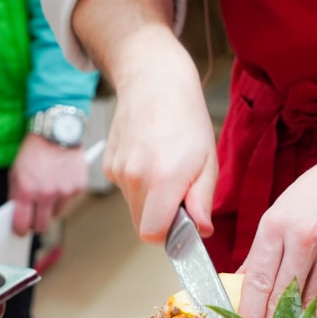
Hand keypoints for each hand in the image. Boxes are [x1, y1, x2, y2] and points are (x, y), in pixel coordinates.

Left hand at [9, 133, 87, 234]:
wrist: (56, 132)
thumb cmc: (34, 151)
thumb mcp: (16, 171)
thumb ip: (16, 195)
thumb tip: (17, 215)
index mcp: (26, 189)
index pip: (22, 223)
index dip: (20, 230)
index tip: (20, 231)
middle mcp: (46, 193)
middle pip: (41, 225)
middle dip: (36, 223)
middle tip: (35, 216)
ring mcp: (64, 191)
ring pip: (57, 213)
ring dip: (52, 207)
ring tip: (50, 188)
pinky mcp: (78, 187)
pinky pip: (69, 200)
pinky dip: (65, 194)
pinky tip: (61, 180)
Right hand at [101, 43, 218, 243]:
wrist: (153, 82)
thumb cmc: (186, 117)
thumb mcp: (208, 160)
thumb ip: (202, 201)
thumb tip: (200, 230)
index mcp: (162, 179)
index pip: (152, 234)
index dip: (168, 235)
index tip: (182, 223)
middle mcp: (135, 177)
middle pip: (141, 225)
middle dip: (160, 218)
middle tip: (179, 192)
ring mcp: (118, 170)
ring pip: (133, 206)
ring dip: (149, 199)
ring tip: (165, 166)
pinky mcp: (108, 164)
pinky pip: (124, 188)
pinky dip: (138, 183)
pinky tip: (149, 157)